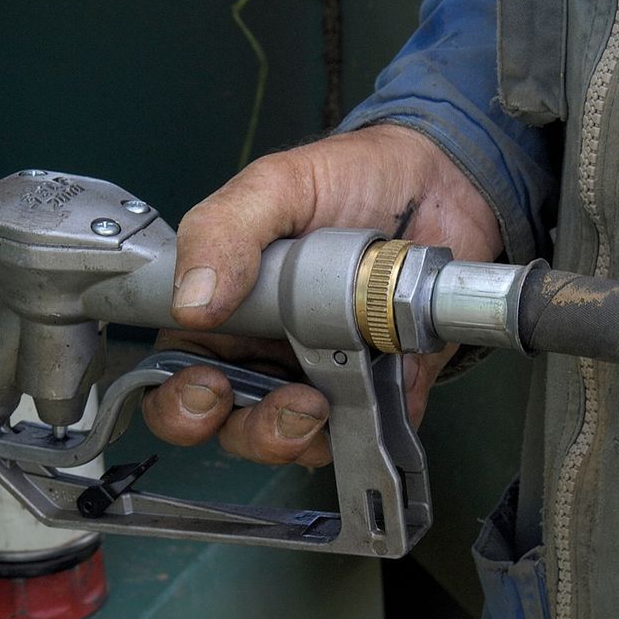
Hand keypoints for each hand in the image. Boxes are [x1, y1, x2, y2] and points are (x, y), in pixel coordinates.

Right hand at [141, 124, 501, 465]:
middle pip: (228, 422)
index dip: (178, 400)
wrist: (443, 179)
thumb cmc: (349, 178)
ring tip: (317, 403)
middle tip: (264, 403)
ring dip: (293, 438)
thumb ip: (224, 231)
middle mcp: (265, 352)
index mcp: (224, 309)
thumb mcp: (276, 186)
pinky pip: (366, 434)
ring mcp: (323, 375)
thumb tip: (193, 301)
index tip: (206, 387)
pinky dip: (366, 432)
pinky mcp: (382, 389)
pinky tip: (375, 398)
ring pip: (291, 440)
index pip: (175, 375)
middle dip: (241, 429)